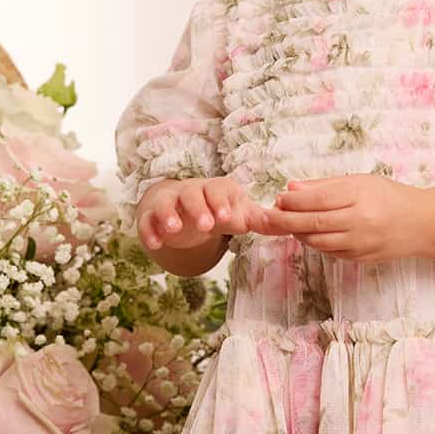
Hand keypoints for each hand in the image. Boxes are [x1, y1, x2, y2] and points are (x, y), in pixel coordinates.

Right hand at [136, 176, 267, 252]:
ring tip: (175, 229)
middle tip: (206, 226)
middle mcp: (192, 192)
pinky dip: (149, 230)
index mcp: (217, 189)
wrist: (184, 209)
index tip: (226, 217)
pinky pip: (147, 219)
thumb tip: (287, 223)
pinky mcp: (152, 215)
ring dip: (170, 214)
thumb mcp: (239, 214)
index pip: (220, 189)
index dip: (222, 202)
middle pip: (193, 193)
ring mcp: (171, 202)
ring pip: (167, 203)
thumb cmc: (218, 210)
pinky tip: (155, 244)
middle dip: (199, 208)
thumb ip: (260, 220)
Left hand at [265, 174, 416, 262]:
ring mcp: (360, 243)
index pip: (317, 200)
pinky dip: (314, 243)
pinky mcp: (360, 258)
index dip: (293, 201)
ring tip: (286, 224)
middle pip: (313, 223)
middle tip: (266, 217)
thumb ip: (324, 186)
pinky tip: (307, 233)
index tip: (279, 199)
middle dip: (285, 220)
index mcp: (359, 196)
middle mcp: (359, 221)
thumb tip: (291, 188)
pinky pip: (329, 251)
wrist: (421, 224)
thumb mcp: (360, 182)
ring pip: (317, 241)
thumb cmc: (389, 196)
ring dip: (297, 233)